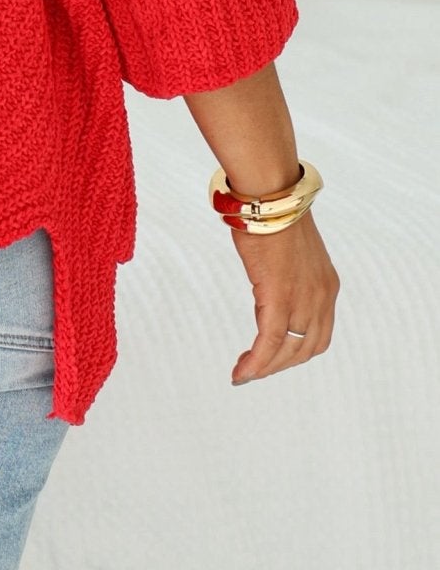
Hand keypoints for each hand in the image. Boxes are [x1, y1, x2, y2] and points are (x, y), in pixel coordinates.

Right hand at [229, 205, 338, 384]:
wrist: (269, 195)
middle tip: (255, 369)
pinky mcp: (279, 299)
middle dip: (280, 364)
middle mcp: (322, 298)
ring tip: (244, 374)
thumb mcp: (291, 248)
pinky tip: (241, 372)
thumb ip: (288, 271)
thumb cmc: (273, 213)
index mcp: (327, 285)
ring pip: (288, 351)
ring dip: (266, 368)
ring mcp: (304, 300)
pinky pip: (269, 342)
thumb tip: (270, 277)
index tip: (273, 356)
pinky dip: (256, 362)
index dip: (297, 351)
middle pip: (305, 348)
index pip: (317, 334)